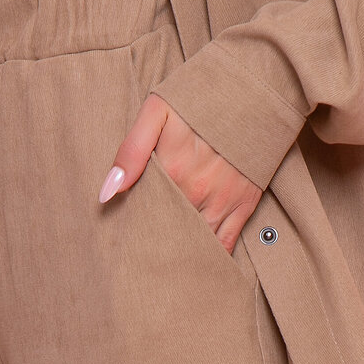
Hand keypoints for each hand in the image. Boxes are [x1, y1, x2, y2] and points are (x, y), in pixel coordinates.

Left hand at [98, 93, 261, 254]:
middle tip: (141, 264)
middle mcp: (197, 193)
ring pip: (198, 243)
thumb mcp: (157, 111)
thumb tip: (108, 193)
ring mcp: (222, 202)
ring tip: (166, 273)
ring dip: (183, 257)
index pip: (145, 214)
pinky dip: (214, 258)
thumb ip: (131, 151)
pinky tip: (201, 270)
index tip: (123, 242)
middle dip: (156, 247)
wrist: (255, 90)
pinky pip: (227, 243)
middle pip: (169, 232)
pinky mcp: (244, 205)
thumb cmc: (201, 98)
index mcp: (172, 173)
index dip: (133, 229)